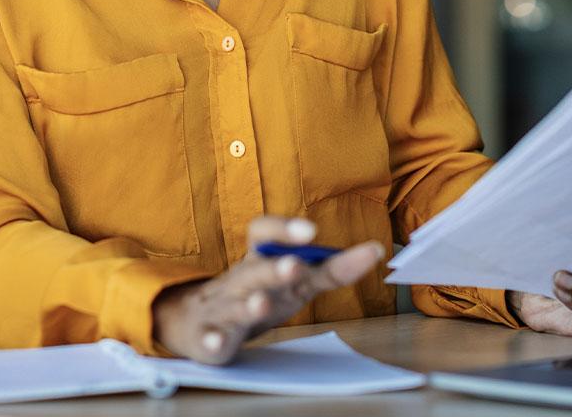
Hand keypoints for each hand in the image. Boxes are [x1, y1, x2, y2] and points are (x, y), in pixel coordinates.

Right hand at [152, 215, 384, 363]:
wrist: (198, 321)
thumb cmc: (255, 295)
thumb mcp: (291, 281)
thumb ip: (328, 268)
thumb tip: (374, 251)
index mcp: (259, 260)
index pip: (264, 233)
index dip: (285, 229)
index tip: (312, 231)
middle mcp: (240, 281)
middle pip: (255, 271)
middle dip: (274, 268)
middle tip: (295, 264)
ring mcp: (222, 309)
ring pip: (234, 305)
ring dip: (249, 304)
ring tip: (262, 303)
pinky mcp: (208, 338)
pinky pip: (209, 340)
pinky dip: (212, 341)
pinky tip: (218, 343)